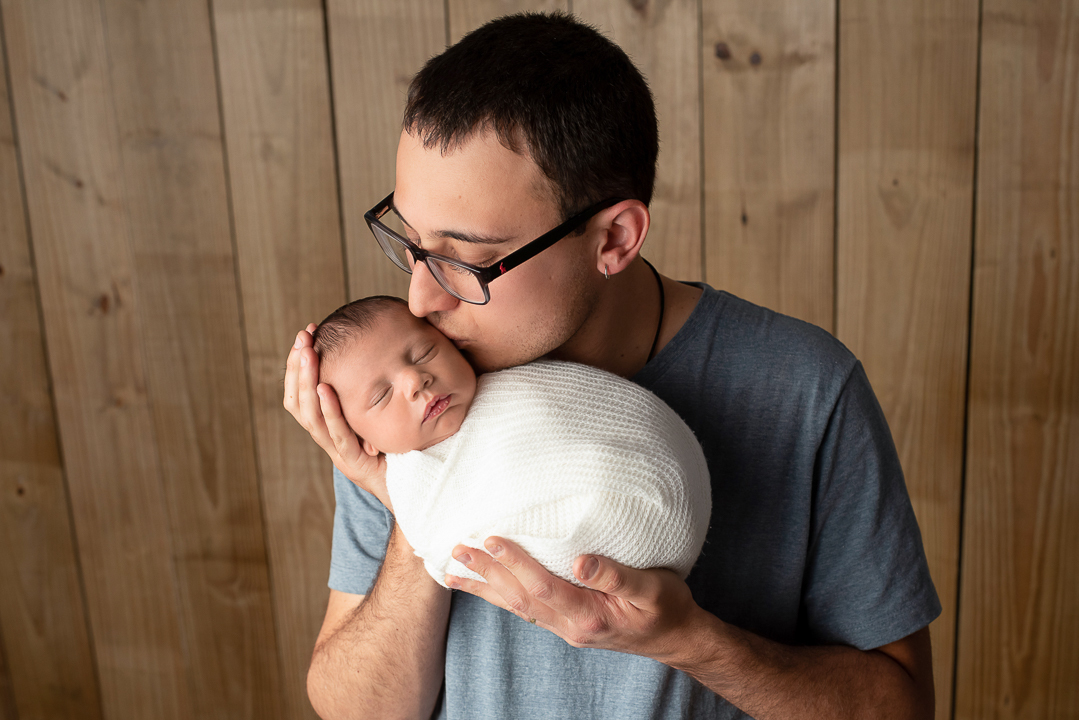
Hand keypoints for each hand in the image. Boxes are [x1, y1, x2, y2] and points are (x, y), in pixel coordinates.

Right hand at [283, 324, 390, 509]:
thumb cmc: (400, 451)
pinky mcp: (354, 463)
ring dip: (308, 383)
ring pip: (311, 418)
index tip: (305, 336)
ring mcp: (339, 453)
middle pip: (300, 403)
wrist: (413, 493)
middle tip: (302, 338)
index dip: (298, 367)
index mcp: (332, 428)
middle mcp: (329, 440)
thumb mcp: (381, 414)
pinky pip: (337, 435)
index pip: (302, 396)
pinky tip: (325, 388)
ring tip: (308, 354)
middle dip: (298, 368)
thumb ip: (374, 391)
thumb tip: (375, 349)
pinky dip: (329, 411)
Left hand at [445, 537, 701, 661]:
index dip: (515, 562)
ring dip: (485, 587)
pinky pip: (526, 609)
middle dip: (486, 573)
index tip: (491, 539)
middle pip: (519, 598)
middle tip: (457, 549)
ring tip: (454, 570)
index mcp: (589, 614)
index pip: (541, 586)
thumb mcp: (653, 587)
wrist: (676, 638)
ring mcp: (566, 628)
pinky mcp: (566, 624)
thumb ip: (617, 574)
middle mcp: (570, 625)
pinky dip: (501, 596)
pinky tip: (487, 586)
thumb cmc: (668, 608)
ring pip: (517, 607)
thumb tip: (579, 560)